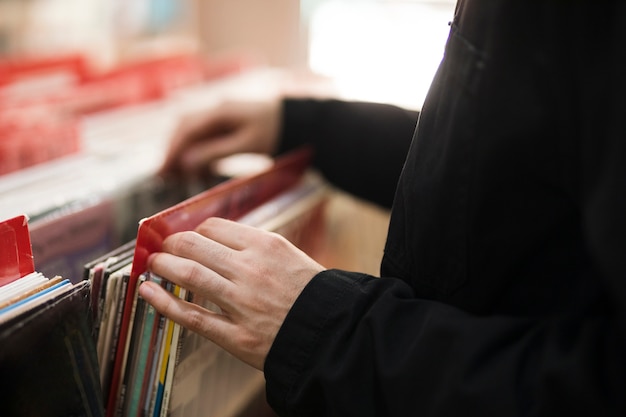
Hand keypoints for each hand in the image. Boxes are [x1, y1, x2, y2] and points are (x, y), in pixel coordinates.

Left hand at [138, 217, 324, 369]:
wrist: (332, 331)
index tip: (186, 236)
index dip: (194, 231)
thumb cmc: (312, 293)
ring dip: (162, 266)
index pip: (215, 227)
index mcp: (266, 246)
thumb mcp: (289, 255)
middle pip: (195, 246)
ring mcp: (242, 302)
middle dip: (171, 244)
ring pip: (189, 275)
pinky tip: (147, 292)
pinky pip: (192, 316)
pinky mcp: (236, 335)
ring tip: (152, 264)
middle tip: (162, 248)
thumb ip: (255, 246)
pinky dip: (163, 303)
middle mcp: (251, 269)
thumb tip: (217, 239)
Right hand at [160, 98, 281, 177]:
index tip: (163, 170)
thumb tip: (185, 162)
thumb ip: (216, 152)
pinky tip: (196, 168)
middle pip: (185, 128)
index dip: (172, 150)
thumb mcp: (247, 144)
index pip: (187, 129)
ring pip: (192, 132)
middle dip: (173, 151)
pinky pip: (204, 135)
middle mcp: (216, 109)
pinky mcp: (226, 123)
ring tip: (176, 174)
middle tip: (164, 175)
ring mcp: (220, 114)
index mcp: (220, 110)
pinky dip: (197, 151)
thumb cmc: (274, 131)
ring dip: (183, 151)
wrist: (295, 120)